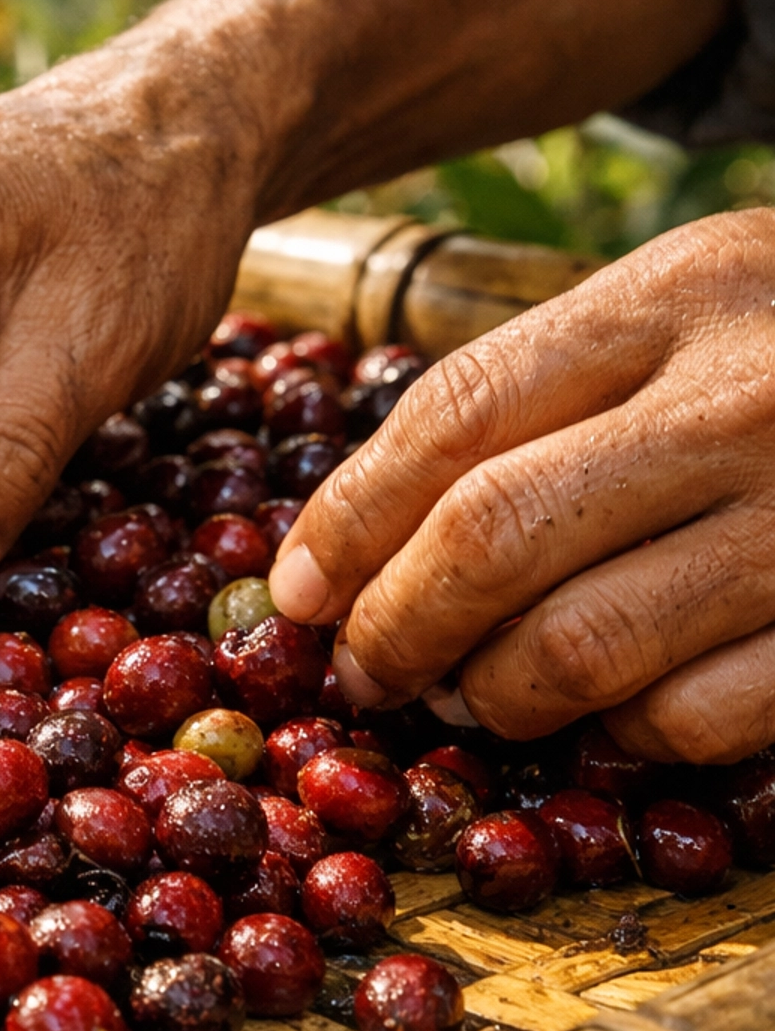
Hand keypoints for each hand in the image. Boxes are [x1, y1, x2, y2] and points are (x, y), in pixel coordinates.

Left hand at [269, 210, 774, 763]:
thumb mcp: (691, 304)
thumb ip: (547, 386)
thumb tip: (357, 537)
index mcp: (678, 294)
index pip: (454, 416)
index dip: (349, 520)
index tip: (300, 594)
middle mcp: (743, 399)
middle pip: (491, 537)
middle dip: (398, 627)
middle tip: (372, 674)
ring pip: (581, 646)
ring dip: (499, 696)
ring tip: (480, 698)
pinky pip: (694, 718)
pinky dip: (627, 736)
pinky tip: (615, 715)